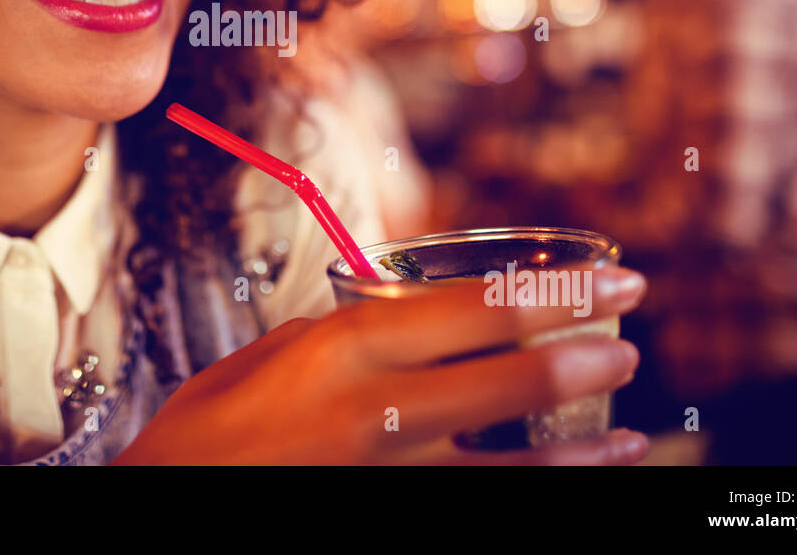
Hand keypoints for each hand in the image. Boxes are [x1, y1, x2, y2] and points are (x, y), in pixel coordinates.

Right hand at [111, 267, 647, 463]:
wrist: (165, 507)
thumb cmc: (202, 432)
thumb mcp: (265, 357)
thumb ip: (339, 336)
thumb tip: (397, 324)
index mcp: (345, 348)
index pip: (475, 308)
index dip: (558, 291)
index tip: (614, 278)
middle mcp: (378, 409)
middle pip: (508, 376)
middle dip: (583, 351)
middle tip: (631, 340)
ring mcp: (390, 478)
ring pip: (515, 462)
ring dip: (582, 445)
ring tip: (631, 431)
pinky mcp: (393, 518)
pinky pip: (485, 505)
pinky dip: (539, 492)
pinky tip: (573, 485)